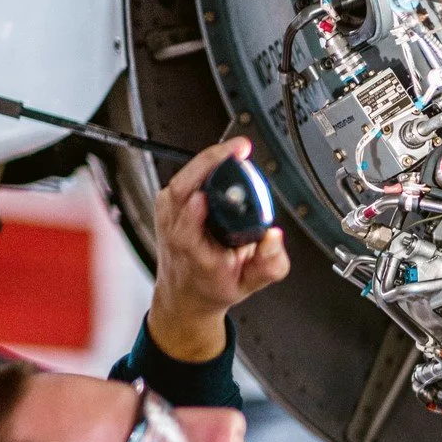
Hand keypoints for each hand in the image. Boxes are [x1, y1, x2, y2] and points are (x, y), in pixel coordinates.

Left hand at [148, 137, 288, 361]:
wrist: (187, 289)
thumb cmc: (213, 283)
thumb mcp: (251, 283)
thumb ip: (271, 264)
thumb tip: (274, 236)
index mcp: (193, 252)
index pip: (188, 226)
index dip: (198, 208)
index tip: (211, 194)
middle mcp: (175, 229)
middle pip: (184, 188)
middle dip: (211, 164)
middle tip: (238, 151)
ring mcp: (168, 213)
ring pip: (183, 177)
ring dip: (210, 161)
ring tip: (236, 152)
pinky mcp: (167, 201)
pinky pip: (184, 175)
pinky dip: (205, 166)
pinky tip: (222, 165)